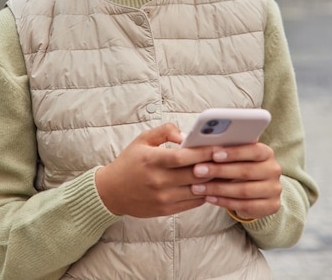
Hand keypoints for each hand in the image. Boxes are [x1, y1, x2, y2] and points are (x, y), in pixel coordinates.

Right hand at [95, 123, 214, 216]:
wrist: (112, 191)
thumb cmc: (129, 162)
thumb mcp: (142, 140)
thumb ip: (164, 131)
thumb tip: (185, 135)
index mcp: (152, 160)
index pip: (182, 157)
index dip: (203, 153)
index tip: (219, 147)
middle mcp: (158, 180)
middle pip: (194, 174)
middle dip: (214, 166)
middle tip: (229, 159)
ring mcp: (163, 197)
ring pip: (196, 190)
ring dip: (212, 181)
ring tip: (225, 172)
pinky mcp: (166, 210)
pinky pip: (192, 203)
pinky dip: (204, 194)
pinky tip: (211, 185)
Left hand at [191, 143, 281, 219]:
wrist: (259, 190)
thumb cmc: (240, 165)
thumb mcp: (237, 156)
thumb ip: (225, 148)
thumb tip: (199, 142)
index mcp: (267, 152)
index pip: (253, 150)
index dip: (233, 152)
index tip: (213, 154)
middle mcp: (274, 170)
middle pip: (246, 171)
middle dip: (219, 171)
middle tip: (197, 171)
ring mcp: (274, 190)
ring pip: (244, 191)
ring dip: (218, 189)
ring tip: (197, 187)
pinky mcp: (271, 206)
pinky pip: (245, 206)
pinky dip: (225, 202)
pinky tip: (209, 198)